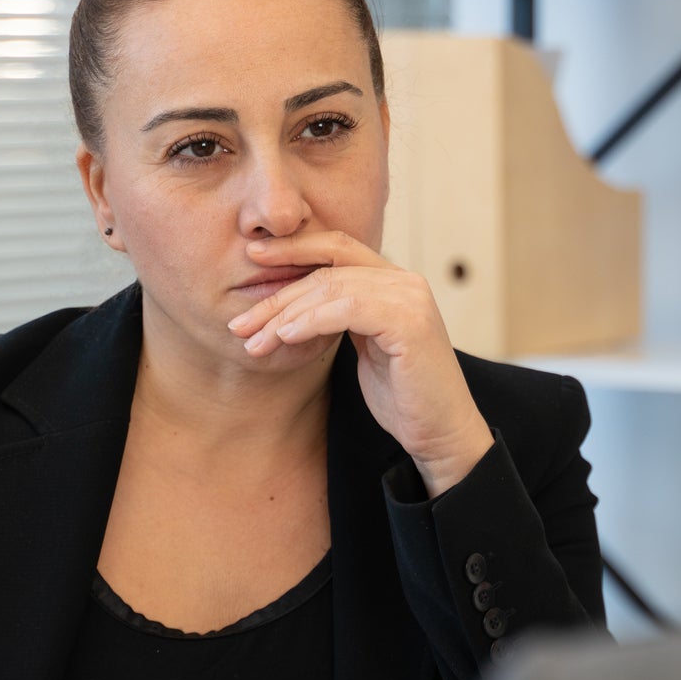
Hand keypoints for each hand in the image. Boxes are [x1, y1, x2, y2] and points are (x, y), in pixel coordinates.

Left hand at [229, 231, 493, 495]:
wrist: (440, 432)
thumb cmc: (402, 395)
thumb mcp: (363, 345)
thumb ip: (340, 316)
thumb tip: (289, 305)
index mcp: (395, 281)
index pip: (337, 247)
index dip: (293, 247)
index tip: (253, 256)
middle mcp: (405, 281)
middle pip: (327, 271)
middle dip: (277, 297)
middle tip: (240, 324)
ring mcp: (410, 299)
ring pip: (332, 289)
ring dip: (285, 315)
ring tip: (254, 341)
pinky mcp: (410, 322)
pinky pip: (347, 309)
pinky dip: (311, 321)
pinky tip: (285, 337)